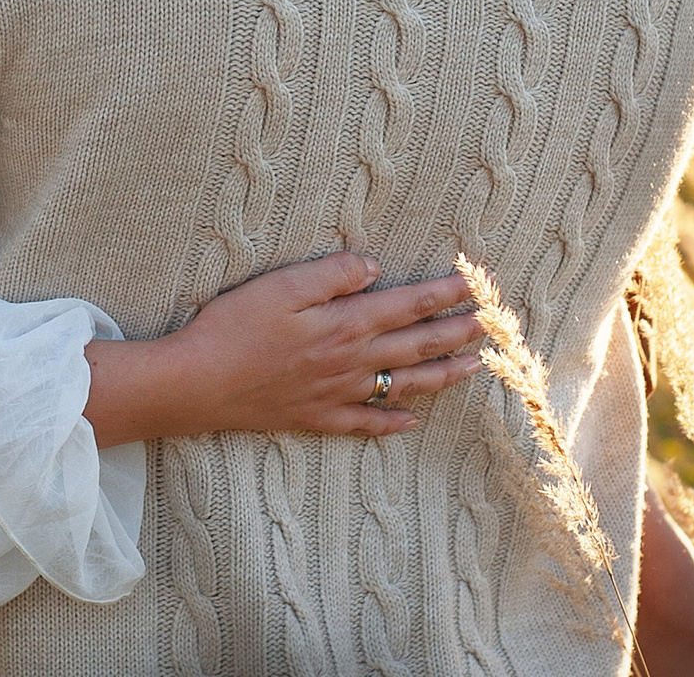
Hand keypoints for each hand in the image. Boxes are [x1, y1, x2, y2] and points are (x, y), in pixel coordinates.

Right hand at [81, 253, 482, 445]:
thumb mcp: (281, 285)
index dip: (445, 294)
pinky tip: (411, 422)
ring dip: (443, 375)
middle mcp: (351, 362)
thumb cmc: (234, 328)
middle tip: (494, 324)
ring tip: (474, 367)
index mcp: (345, 323)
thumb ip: (333, 275)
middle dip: (458, 332)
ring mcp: (337, 395)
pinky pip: (366, 424)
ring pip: (403, 386)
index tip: (477, 283)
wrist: (198, 384)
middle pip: (417, 346)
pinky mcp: (316, 418)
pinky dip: (393, 422)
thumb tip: (376, 269)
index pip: (408, 305)